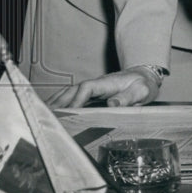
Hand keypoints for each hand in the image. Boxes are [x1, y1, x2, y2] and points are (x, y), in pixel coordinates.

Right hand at [46, 66, 162, 107]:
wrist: (146, 76)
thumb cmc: (143, 85)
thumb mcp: (141, 91)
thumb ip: (128, 97)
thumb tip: (112, 103)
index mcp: (107, 83)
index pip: (87, 88)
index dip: (76, 99)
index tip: (69, 112)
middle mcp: (97, 84)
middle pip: (73, 90)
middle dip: (60, 102)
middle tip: (47, 116)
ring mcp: (94, 88)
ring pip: (71, 92)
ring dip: (57, 102)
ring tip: (44, 114)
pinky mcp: (93, 93)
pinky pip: (74, 96)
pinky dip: (62, 101)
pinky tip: (54, 110)